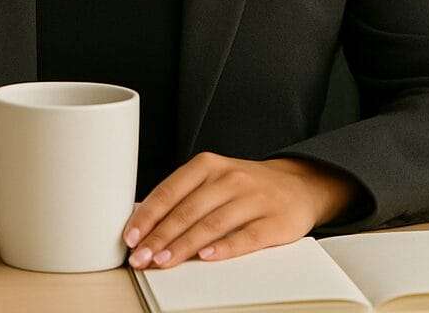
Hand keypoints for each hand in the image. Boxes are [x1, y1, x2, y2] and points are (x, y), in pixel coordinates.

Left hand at [121, 153, 352, 269]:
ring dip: (184, 246)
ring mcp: (252, 198)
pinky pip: (246, 236)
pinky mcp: (274, 221)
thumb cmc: (245, 187)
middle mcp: (229, 178)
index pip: (171, 190)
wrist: (298, 184)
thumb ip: (184, 197)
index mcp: (208, 165)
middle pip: (188, 210)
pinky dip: (224, 248)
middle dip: (160, 236)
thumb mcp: (213, 180)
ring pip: (212, 224)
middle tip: (141, 257)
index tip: (130, 236)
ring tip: (163, 262)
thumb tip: (144, 223)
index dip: (148, 215)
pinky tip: (206, 258)